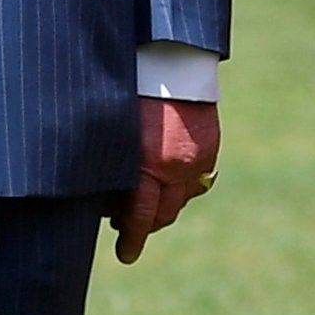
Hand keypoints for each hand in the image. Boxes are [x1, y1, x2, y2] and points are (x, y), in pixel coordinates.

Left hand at [115, 98, 218, 264]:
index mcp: (148, 164)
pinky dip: (184, 185)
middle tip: (127, 226)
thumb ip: (112, 167)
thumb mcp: (113, 132)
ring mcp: (196, 158)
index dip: (132, 239)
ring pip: (182, 200)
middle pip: (164, 214)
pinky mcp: (210, 147)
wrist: (169, 60)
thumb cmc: (130, 91)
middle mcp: (175, 166)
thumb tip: (105, 199)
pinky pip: (199, 180)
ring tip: (147, 199)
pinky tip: (168, 179)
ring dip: (165, 205)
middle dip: (146, 225)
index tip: (125, 254)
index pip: (141, 217)